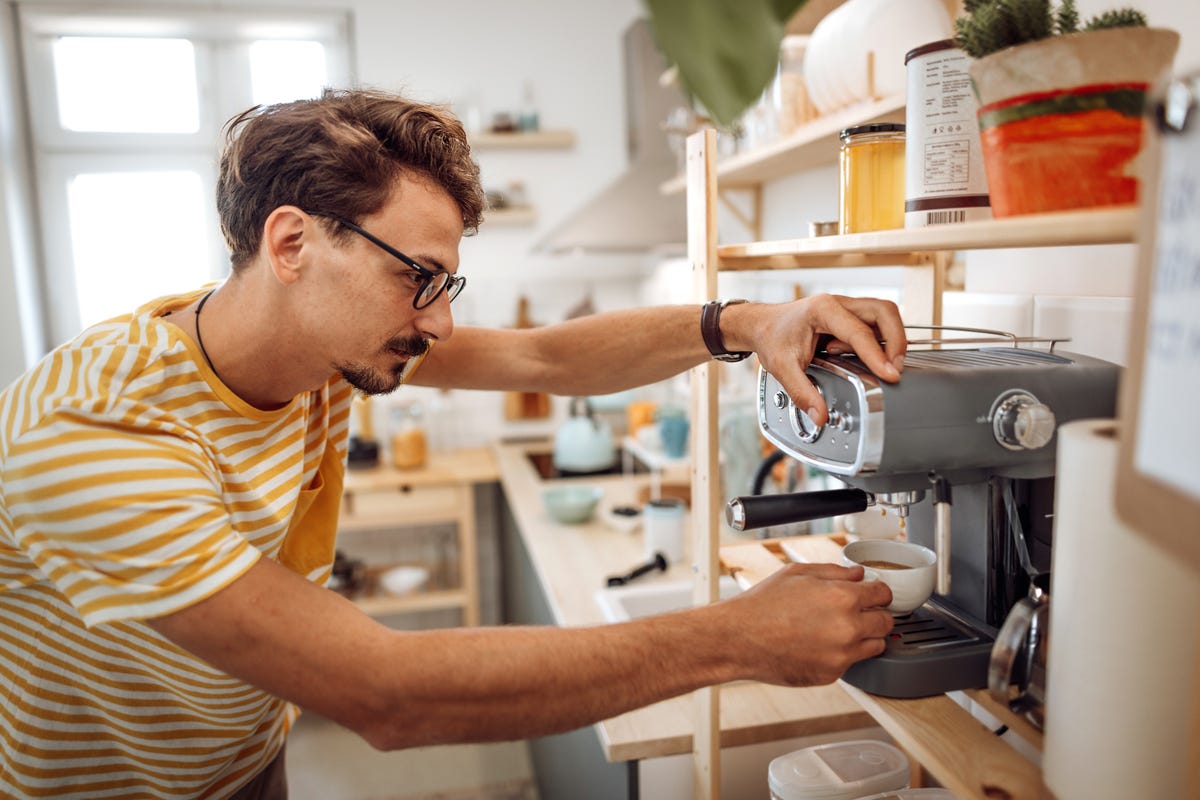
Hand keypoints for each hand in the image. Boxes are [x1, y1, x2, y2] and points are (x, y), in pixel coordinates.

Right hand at [709, 562, 894, 686]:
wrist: (738, 639)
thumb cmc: (762, 605)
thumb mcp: (797, 574)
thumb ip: (834, 572)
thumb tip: (858, 574)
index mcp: (842, 597)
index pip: (884, 594)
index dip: (878, 593)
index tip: (872, 596)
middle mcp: (848, 627)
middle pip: (886, 622)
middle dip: (876, 615)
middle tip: (858, 613)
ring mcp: (841, 654)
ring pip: (876, 646)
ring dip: (865, 637)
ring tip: (839, 631)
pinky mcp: (832, 674)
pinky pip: (851, 662)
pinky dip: (842, 654)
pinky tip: (820, 645)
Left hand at [742, 294, 906, 425]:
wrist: (762, 325)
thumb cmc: (771, 338)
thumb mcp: (782, 368)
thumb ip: (802, 393)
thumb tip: (820, 415)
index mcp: (822, 310)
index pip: (859, 332)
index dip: (877, 355)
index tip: (890, 374)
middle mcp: (838, 303)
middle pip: (884, 311)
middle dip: (896, 340)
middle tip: (896, 369)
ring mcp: (846, 308)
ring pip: (884, 315)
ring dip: (892, 339)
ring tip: (887, 367)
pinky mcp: (850, 317)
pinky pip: (875, 324)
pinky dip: (881, 341)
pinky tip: (868, 360)